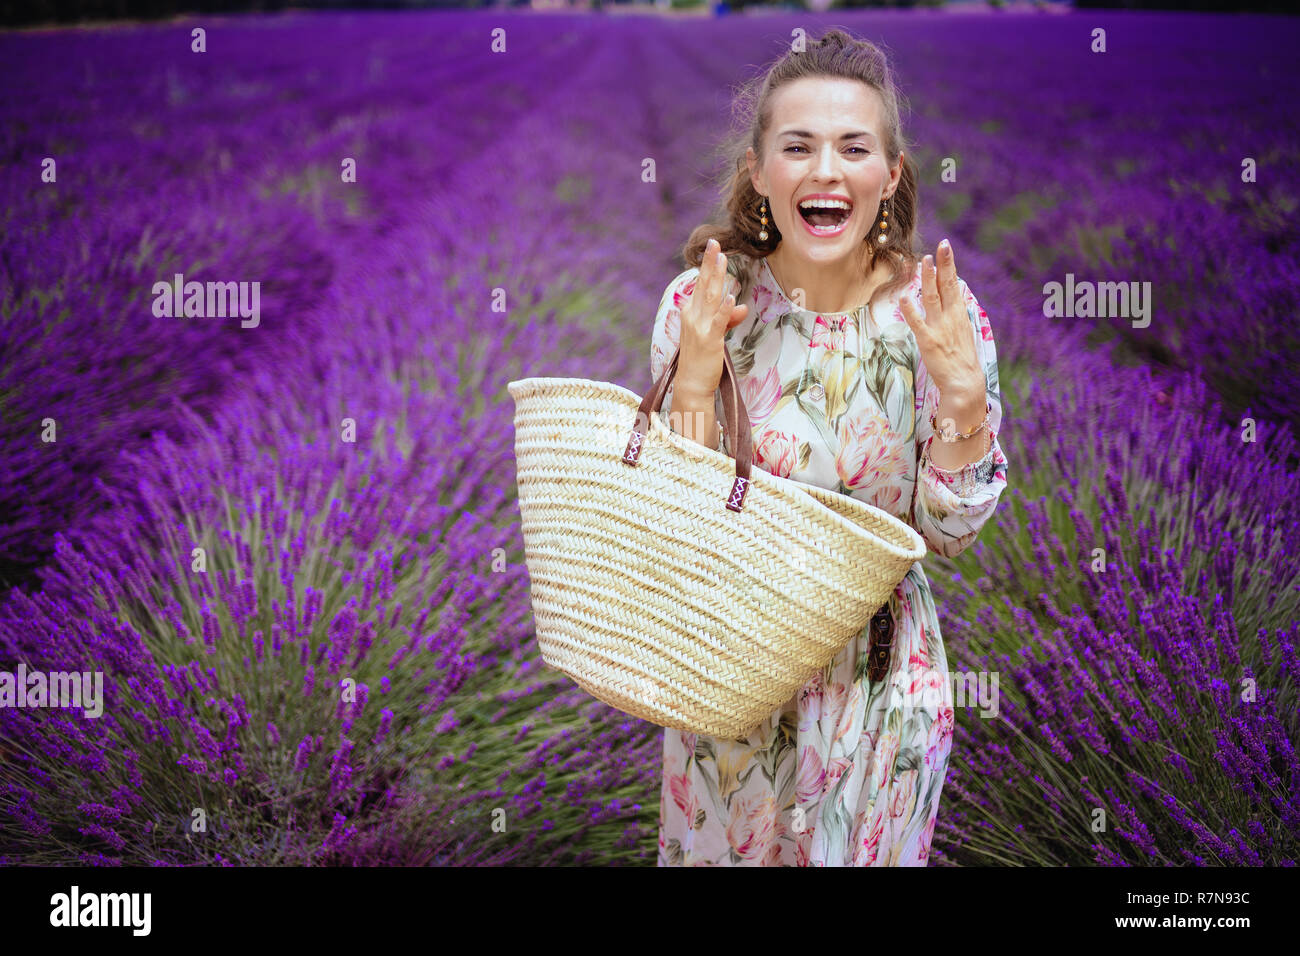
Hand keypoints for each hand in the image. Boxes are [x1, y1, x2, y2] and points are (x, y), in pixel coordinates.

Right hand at [675, 238, 749, 397]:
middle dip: (709, 263)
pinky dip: (725, 308)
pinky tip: (731, 296)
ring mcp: (699, 327)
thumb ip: (727, 318)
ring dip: (717, 277)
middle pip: (703, 285)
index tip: (714, 250)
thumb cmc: (701, 360)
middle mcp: (692, 316)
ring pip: (710, 297)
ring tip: (722, 259)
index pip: (700, 286)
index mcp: (690, 313)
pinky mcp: (710, 339)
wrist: (692, 384)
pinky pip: (718, 321)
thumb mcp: (715, 335)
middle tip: (714, 242)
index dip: (707, 267)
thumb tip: (742, 306)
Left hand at [898, 239, 983, 398]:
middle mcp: (950, 317)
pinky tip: (905, 297)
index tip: (945, 248)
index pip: (953, 284)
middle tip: (942, 245)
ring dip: (929, 279)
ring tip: (924, 261)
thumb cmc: (962, 358)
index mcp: (958, 314)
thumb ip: (955, 315)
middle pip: (947, 285)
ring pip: (933, 298)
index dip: (949, 265)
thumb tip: (952, 300)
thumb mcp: (962, 331)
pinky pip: (918, 323)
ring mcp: (939, 328)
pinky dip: (911, 310)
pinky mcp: (928, 341)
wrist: (964, 381)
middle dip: (944, 264)